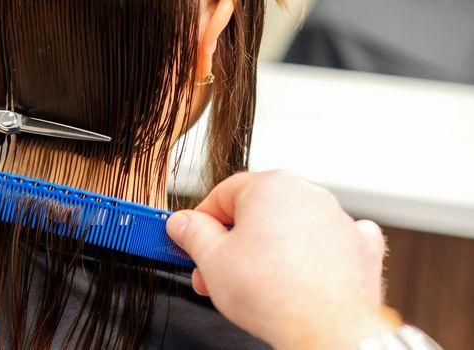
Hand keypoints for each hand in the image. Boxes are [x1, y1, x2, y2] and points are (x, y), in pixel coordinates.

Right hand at [166, 171, 397, 349]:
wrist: (326, 328)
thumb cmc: (275, 294)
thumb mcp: (211, 260)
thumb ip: (192, 233)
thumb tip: (183, 223)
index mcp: (271, 186)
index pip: (222, 194)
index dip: (200, 222)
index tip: (191, 241)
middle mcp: (308, 194)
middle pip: (255, 212)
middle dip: (230, 244)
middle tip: (214, 274)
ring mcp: (338, 220)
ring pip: (289, 227)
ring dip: (266, 250)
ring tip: (250, 285)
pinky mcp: (359, 248)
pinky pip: (328, 241)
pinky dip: (312, 254)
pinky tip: (299, 273)